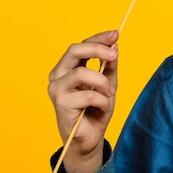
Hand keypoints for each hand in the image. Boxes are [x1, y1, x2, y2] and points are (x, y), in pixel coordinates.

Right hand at [48, 30, 118, 172]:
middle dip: (97, 49)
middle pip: (74, 50)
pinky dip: (102, 100)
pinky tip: (102, 107)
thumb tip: (114, 46)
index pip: (81, 45)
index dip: (99, 38)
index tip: (116, 34)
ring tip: (109, 94)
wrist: (90, 139)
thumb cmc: (95, 110)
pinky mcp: (60, 104)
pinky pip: (88, 94)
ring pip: (82, 72)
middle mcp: (58, 75)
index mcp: (68, 67)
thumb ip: (110, 66)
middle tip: (114, 55)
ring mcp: (56, 89)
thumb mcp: (108, 84)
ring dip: (103, 82)